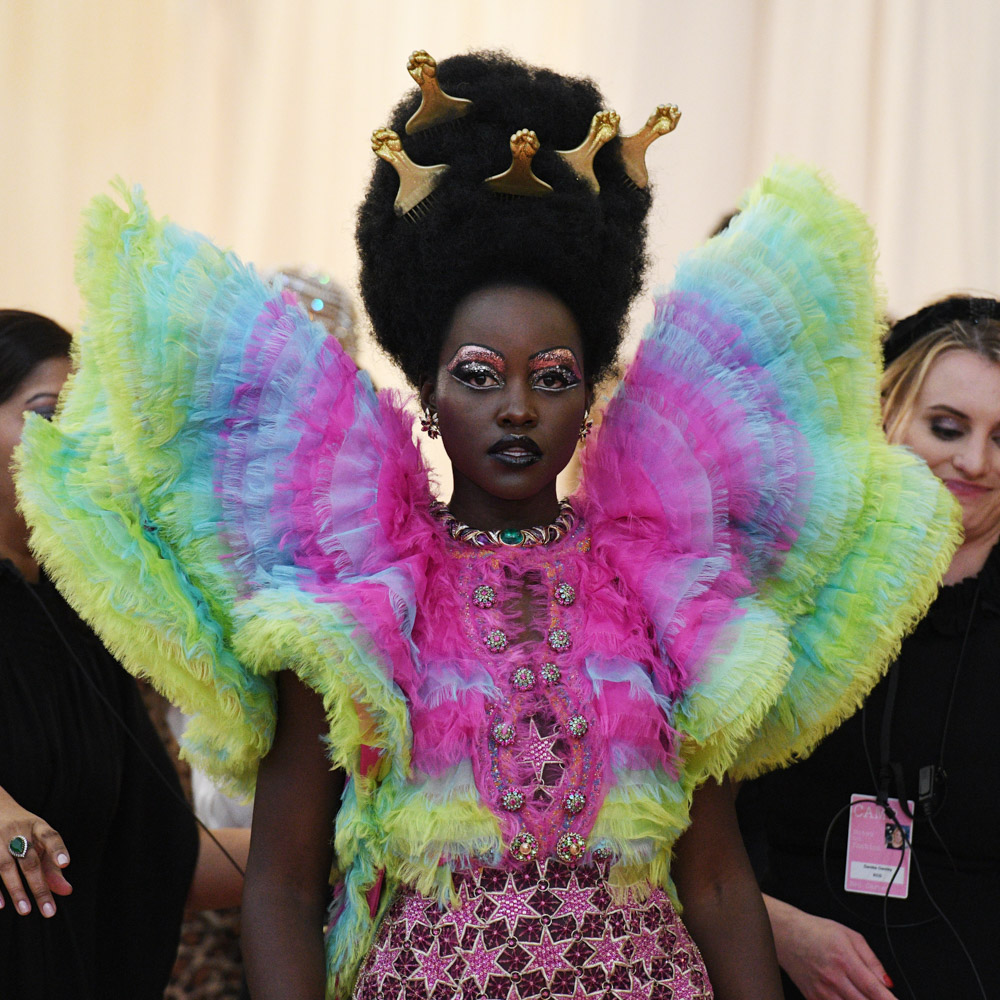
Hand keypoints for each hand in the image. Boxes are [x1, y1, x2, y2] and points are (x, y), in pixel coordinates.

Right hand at [0, 788, 71, 916]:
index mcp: (37, 826)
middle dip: (39, 886)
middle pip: (30, 860)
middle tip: (49, 911)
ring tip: (26, 911)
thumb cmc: (22, 830)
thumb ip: (52, 866)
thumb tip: (67, 891)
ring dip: (16, 889)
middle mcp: (17, 831)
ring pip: (6, 866)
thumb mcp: (39, 840)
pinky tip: (1, 905)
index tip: (66, 863)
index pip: (50, 836)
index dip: (57, 849)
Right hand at [764, 895, 894, 999]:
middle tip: (883, 999)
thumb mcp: (849, 936)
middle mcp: (833, 978)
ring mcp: (822, 992)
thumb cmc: (816, 932)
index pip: (874, 989)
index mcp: (845, 960)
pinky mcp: (813, 999)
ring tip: (864, 996)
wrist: (786, 934)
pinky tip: (849, 996)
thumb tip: (887, 982)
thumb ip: (872, 959)